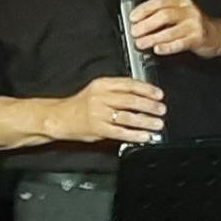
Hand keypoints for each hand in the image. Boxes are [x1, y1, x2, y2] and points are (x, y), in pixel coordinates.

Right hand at [50, 77, 166, 144]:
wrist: (58, 117)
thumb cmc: (80, 105)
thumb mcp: (97, 91)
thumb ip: (117, 91)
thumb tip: (143, 95)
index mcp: (101, 85)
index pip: (128, 84)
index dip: (147, 89)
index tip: (159, 94)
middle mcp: (100, 98)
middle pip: (130, 100)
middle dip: (149, 106)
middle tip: (161, 109)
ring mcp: (98, 114)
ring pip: (127, 117)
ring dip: (146, 121)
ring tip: (157, 124)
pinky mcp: (97, 129)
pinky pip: (120, 132)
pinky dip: (135, 134)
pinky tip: (145, 136)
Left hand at [129, 0, 220, 58]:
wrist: (219, 35)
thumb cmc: (195, 25)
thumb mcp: (181, 13)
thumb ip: (163, 14)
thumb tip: (139, 21)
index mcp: (182, 2)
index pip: (159, 2)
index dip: (143, 9)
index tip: (133, 18)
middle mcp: (189, 11)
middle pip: (163, 16)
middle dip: (146, 25)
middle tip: (135, 32)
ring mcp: (195, 25)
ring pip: (170, 31)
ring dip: (152, 38)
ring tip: (141, 43)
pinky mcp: (199, 38)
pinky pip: (180, 43)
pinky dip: (167, 47)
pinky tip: (158, 49)